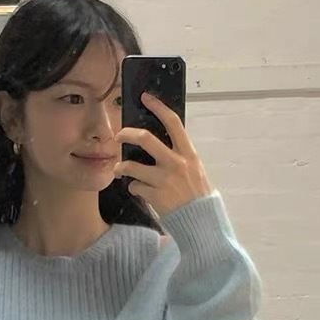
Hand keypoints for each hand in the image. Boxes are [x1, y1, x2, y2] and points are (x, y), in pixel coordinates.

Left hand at [114, 92, 212, 216]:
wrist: (200, 221)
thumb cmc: (197, 195)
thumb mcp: (195, 170)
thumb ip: (180, 156)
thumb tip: (161, 145)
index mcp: (188, 153)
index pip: (173, 123)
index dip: (158, 107)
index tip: (145, 98)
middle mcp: (175, 163)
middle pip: (145, 139)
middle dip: (127, 134)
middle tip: (118, 136)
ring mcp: (164, 180)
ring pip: (132, 166)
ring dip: (121, 167)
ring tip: (118, 169)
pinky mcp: (155, 196)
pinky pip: (136, 187)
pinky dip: (134, 188)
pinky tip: (138, 190)